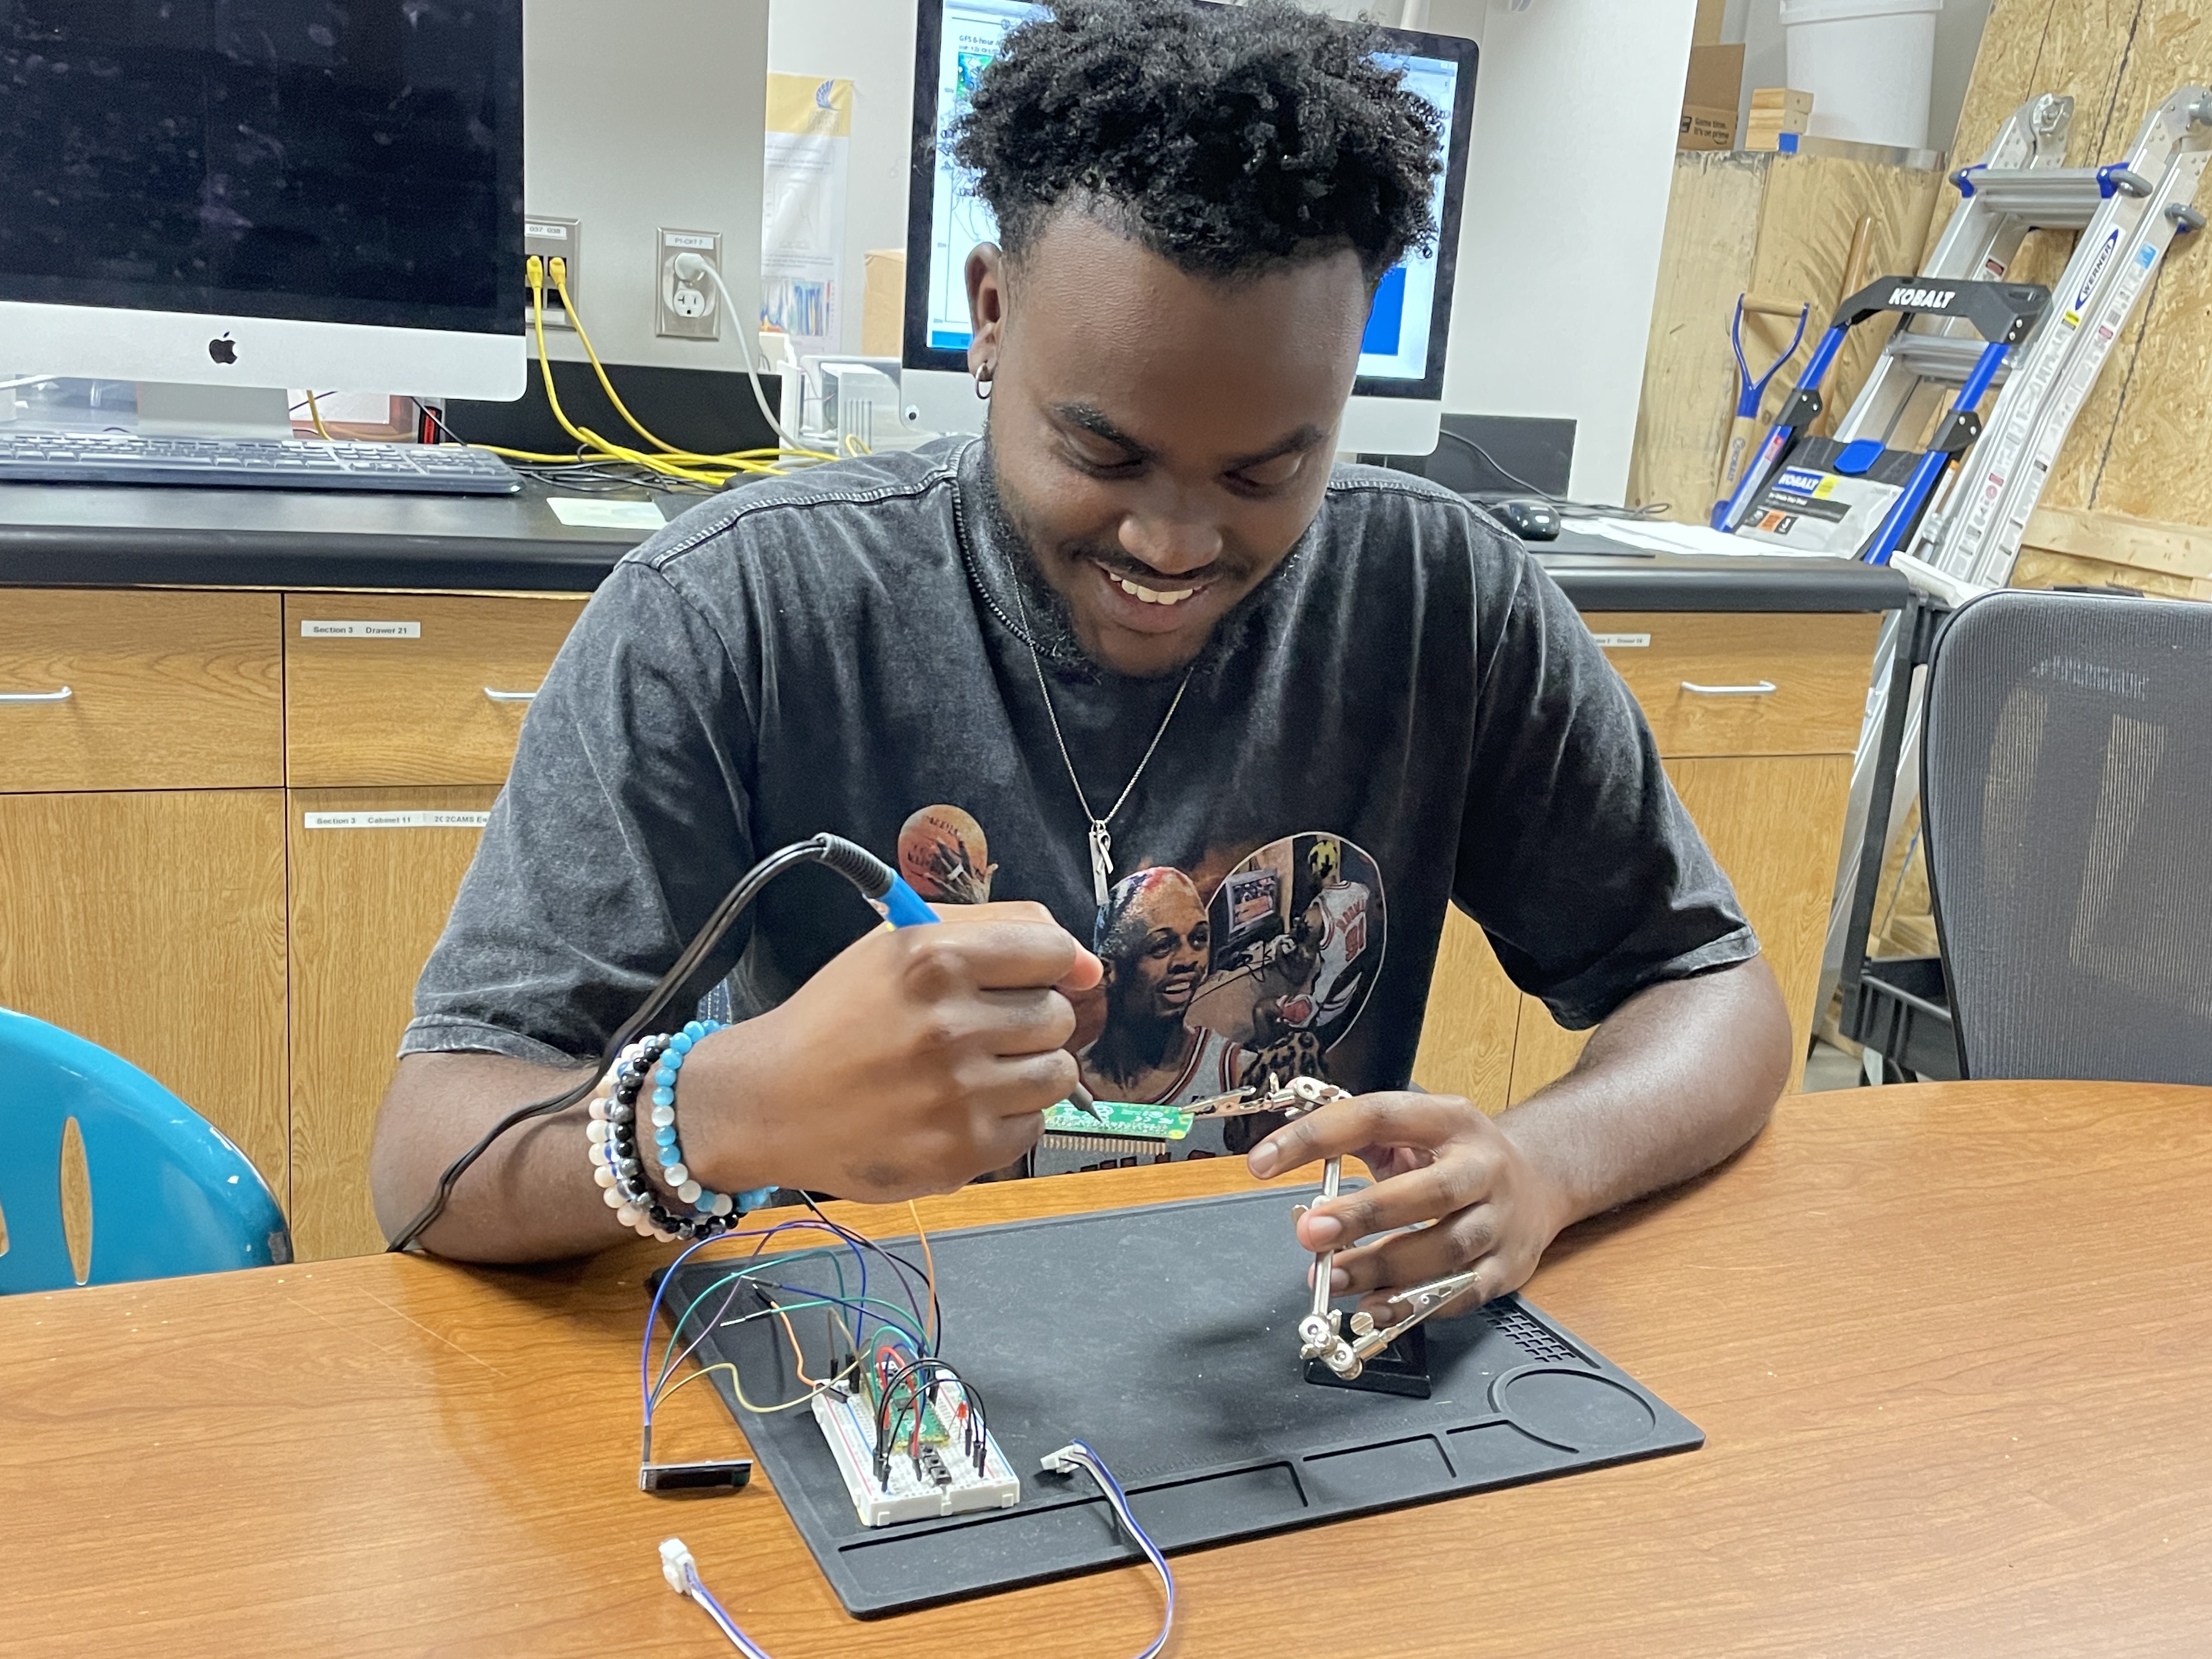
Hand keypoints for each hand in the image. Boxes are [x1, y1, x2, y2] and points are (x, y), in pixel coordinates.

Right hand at [675, 902, 1099, 1202]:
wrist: (770, 1100)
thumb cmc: (840, 1016)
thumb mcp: (900, 943)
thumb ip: (999, 930)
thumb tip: (1086, 966)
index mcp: (934, 958)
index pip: (1053, 950)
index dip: (1046, 965)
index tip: (1025, 979)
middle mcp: (950, 1025)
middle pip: (1057, 1015)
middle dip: (1027, 1020)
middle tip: (975, 1031)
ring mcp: (957, 1095)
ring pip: (1057, 1074)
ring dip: (1025, 1071)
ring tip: (972, 1071)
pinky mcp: (960, 1153)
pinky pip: (1032, 1128)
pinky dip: (1005, 1119)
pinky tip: (958, 1109)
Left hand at [1245, 1092, 1569, 1317]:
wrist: (1541, 1180)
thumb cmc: (1453, 1157)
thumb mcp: (1415, 1129)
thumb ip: (1358, 1140)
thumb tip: (1284, 1157)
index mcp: (1449, 1119)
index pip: (1377, 1116)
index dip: (1317, 1136)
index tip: (1263, 1162)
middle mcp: (1482, 1166)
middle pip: (1427, 1192)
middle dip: (1364, 1214)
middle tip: (1310, 1232)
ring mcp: (1500, 1220)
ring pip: (1445, 1250)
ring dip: (1382, 1268)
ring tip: (1330, 1277)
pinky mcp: (1509, 1268)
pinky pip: (1461, 1293)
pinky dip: (1415, 1305)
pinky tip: (1374, 1307)